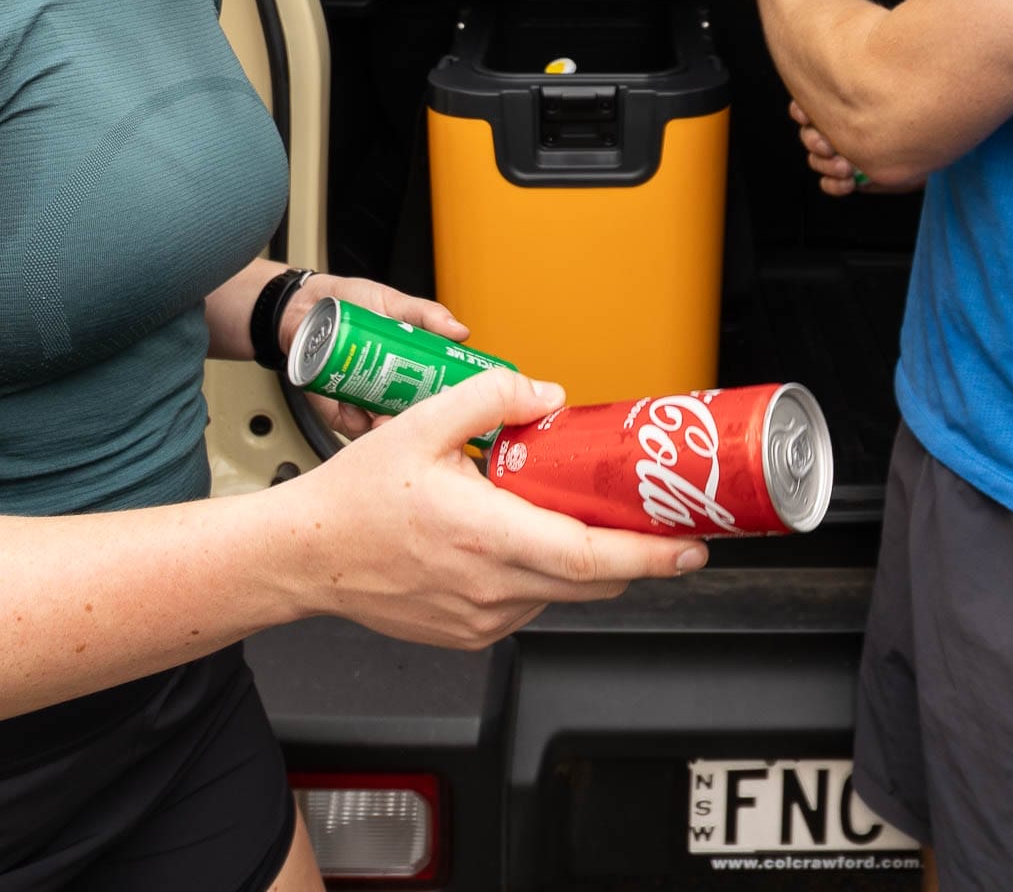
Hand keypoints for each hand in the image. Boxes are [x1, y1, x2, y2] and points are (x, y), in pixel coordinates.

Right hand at [278, 367, 708, 650]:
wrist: (306, 554)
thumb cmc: (357, 496)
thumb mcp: (423, 422)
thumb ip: (493, 398)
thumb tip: (549, 396)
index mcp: (485, 534)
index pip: (587, 557)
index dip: (647, 555)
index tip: (688, 545)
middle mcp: (490, 586)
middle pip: (591, 583)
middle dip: (638, 557)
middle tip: (668, 526)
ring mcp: (482, 618)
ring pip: (562, 594)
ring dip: (588, 563)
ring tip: (593, 521)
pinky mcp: (471, 633)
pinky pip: (529, 604)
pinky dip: (546, 575)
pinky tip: (532, 539)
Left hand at [279, 274, 470, 439]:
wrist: (302, 308)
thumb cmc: (348, 303)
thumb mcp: (392, 303)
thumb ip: (426, 314)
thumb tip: (460, 332)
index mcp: (411, 366)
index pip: (437, 389)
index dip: (446, 398)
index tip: (450, 400)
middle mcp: (391, 388)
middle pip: (413, 414)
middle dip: (417, 420)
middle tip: (413, 410)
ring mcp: (366, 401)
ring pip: (383, 428)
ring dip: (383, 425)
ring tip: (379, 412)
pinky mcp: (340, 412)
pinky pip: (351, 427)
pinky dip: (352, 419)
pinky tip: (348, 404)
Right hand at [789, 102, 925, 195]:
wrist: (922, 154)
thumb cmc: (907, 125)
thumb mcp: (891, 105)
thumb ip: (871, 97)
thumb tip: (856, 84)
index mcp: (837, 108)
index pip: (806, 105)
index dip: (802, 112)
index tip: (808, 116)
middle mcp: (833, 130)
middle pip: (807, 134)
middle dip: (814, 141)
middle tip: (830, 146)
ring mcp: (836, 155)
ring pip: (815, 160)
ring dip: (827, 165)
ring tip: (846, 167)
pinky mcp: (843, 177)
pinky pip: (828, 183)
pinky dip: (835, 184)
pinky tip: (849, 182)